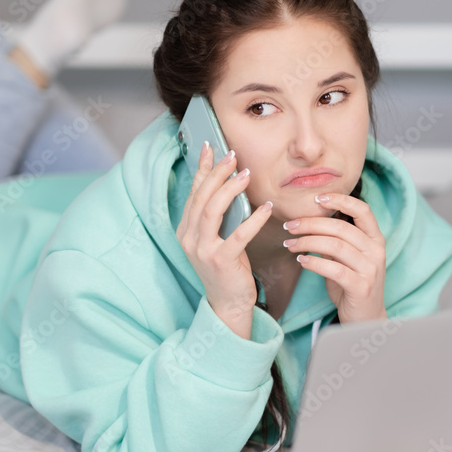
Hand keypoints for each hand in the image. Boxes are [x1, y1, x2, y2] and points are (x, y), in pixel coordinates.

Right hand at [175, 142, 272, 331]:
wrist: (228, 303)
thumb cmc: (226, 267)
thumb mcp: (216, 238)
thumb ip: (217, 215)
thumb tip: (228, 184)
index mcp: (185, 230)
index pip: (194, 192)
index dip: (203, 168)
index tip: (211, 147)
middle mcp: (189, 238)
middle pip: (202, 197)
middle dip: (217, 173)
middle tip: (233, 156)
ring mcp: (202, 250)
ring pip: (212, 211)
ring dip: (230, 189)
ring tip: (246, 175)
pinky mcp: (221, 261)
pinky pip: (239, 234)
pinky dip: (254, 219)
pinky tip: (266, 207)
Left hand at [283, 193, 387, 324]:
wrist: (367, 319)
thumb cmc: (353, 285)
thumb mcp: (347, 259)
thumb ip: (336, 242)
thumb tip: (308, 223)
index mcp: (375, 239)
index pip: (362, 210)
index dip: (341, 200)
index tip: (318, 198)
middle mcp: (376, 251)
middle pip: (340, 228)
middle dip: (310, 224)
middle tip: (289, 226)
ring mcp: (371, 269)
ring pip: (335, 246)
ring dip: (307, 242)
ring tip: (290, 244)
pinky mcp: (361, 287)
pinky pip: (334, 269)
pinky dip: (314, 263)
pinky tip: (301, 261)